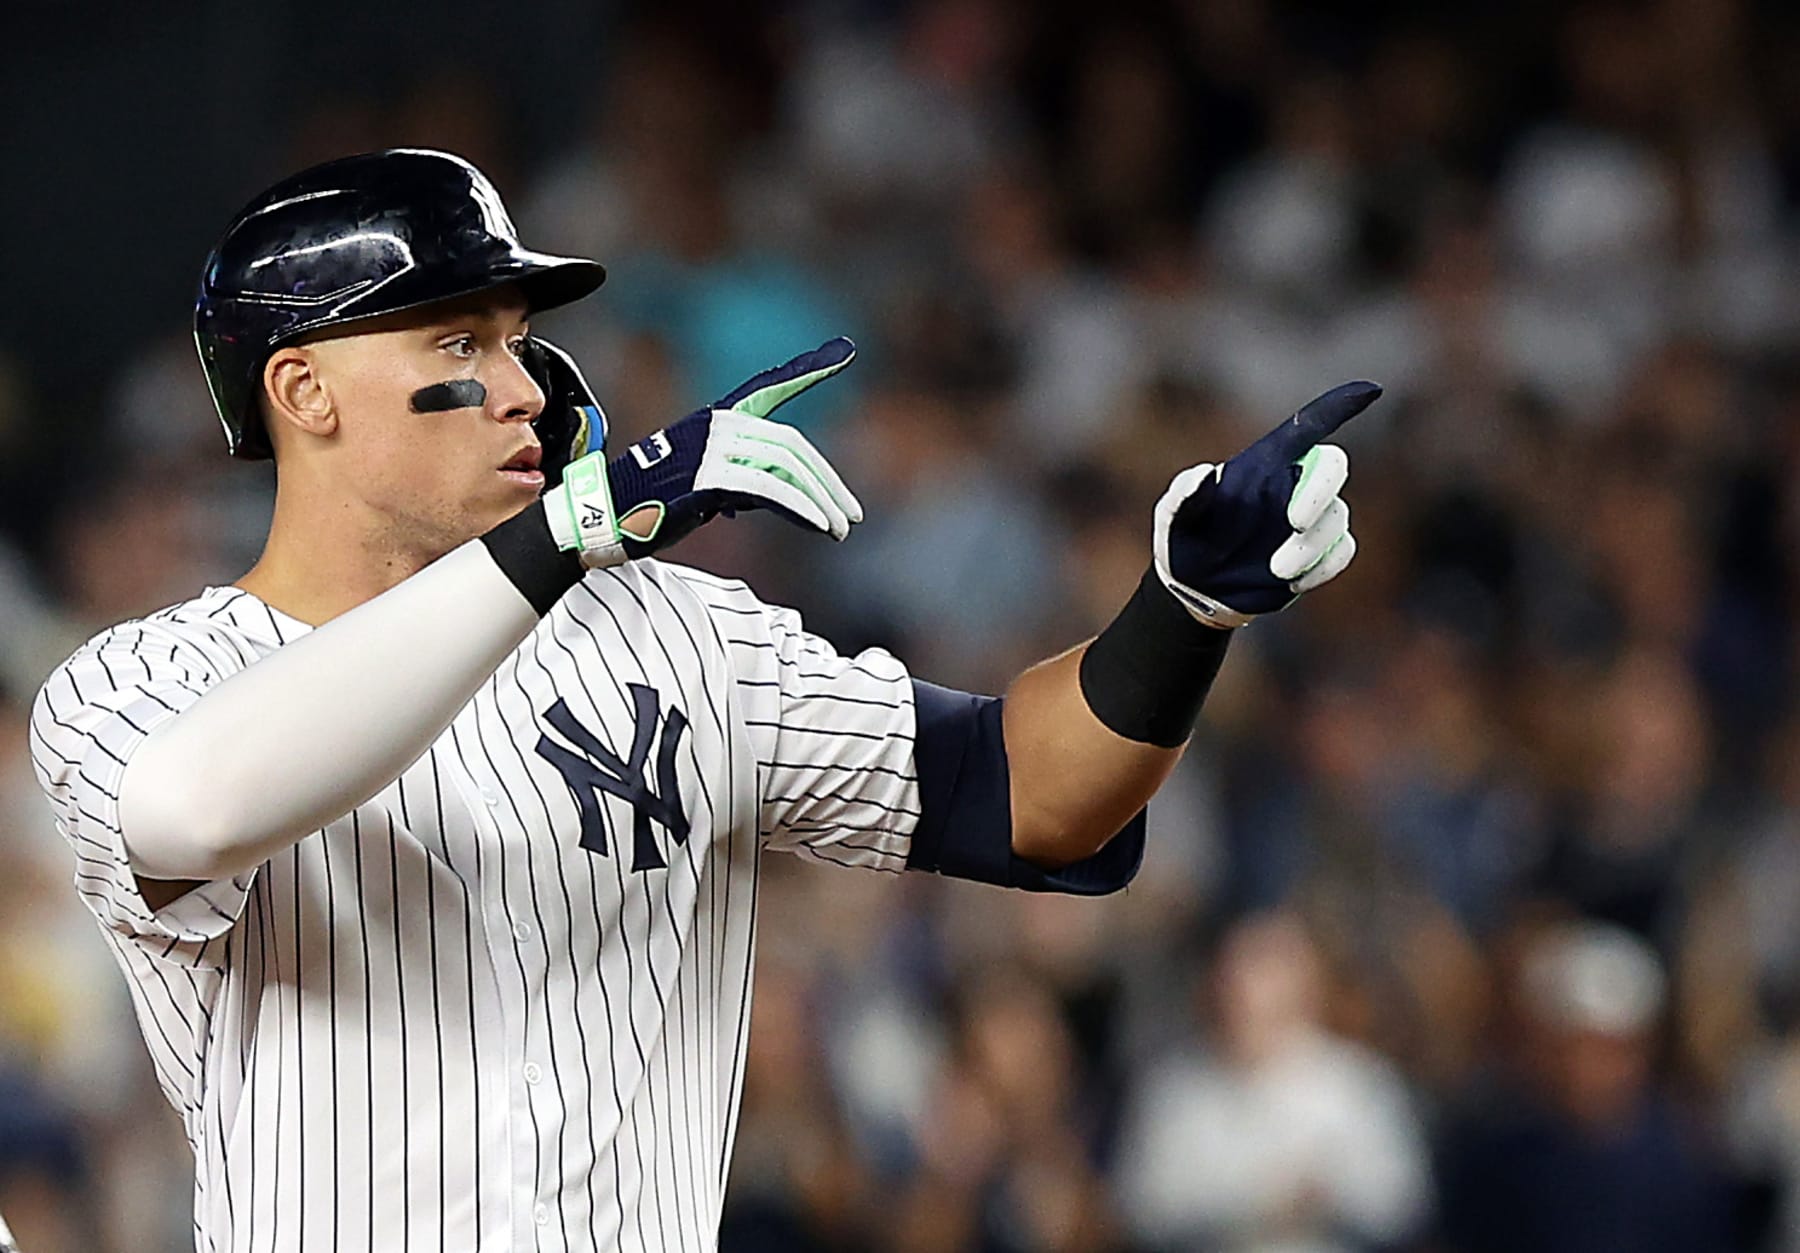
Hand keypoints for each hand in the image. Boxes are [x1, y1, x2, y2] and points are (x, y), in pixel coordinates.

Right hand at [539, 338, 862, 565]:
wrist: (603, 518)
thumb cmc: (649, 505)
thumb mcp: (703, 482)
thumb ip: (741, 478)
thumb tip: (779, 492)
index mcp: (718, 420)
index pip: (769, 386)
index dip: (807, 369)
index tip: (845, 350)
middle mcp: (717, 425)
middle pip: (790, 445)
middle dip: (827, 481)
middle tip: (852, 514)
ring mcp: (711, 448)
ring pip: (785, 466)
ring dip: (820, 500)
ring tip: (839, 529)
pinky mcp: (706, 475)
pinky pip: (768, 488)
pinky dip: (800, 507)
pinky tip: (820, 525)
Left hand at [1154, 382, 1379, 627]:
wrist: (1192, 588)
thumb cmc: (1182, 540)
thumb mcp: (1171, 518)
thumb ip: (1184, 495)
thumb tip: (1205, 475)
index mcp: (1262, 464)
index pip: (1304, 427)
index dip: (1337, 407)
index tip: (1370, 391)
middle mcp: (1292, 484)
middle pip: (1333, 466)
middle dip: (1320, 490)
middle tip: (1294, 521)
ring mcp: (1310, 519)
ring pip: (1337, 517)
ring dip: (1312, 545)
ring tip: (1276, 569)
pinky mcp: (1319, 554)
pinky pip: (1342, 551)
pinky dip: (1324, 567)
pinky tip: (1292, 582)